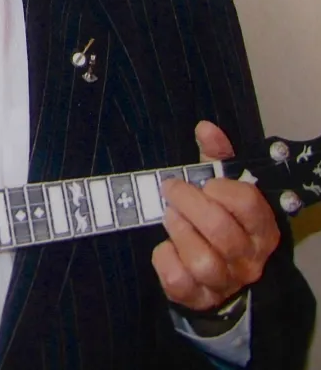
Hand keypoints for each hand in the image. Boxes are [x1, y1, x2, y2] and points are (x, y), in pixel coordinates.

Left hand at [151, 120, 279, 312]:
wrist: (214, 273)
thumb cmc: (218, 219)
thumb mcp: (221, 185)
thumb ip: (216, 156)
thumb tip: (205, 127)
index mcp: (261, 228)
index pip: (248, 204)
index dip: (221, 188)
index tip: (203, 182)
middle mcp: (248, 259)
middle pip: (220, 231)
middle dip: (188, 203)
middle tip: (171, 190)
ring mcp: (224, 281)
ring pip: (202, 260)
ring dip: (178, 231)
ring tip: (169, 216)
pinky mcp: (198, 297)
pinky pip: (178, 280)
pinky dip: (164, 259)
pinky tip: (164, 246)